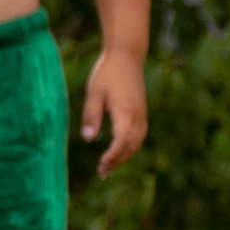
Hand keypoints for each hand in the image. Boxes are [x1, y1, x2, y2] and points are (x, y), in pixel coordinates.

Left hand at [82, 49, 148, 175]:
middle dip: (117, 161)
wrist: (126, 57)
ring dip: (125, 156)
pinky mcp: (142, 113)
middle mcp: (137, 117)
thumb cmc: (106, 73)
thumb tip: (87, 139)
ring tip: (109, 166)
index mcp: (126, 113)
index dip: (112, 157)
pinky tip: (119, 152)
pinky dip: (130, 147)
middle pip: (131, 147)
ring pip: (137, 143)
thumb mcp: (93, 93)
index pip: (121, 142)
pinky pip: (139, 136)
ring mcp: (142, 115)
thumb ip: (91, 116)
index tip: (101, 166)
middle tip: (102, 172)